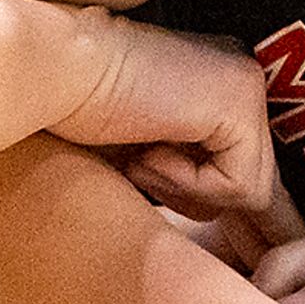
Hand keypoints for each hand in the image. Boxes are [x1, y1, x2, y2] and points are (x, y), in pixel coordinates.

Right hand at [50, 12, 283, 230]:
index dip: (207, 194)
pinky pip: (240, 186)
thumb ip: (190, 176)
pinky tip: (148, 149)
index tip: (169, 192)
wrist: (52, 72)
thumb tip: (247, 231)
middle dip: (194, 193)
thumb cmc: (76, 113)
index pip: (242, 165)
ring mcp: (247, 85)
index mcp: (220, 81)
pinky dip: (188, 184)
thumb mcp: (146, 153)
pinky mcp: (241, 102)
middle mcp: (243, 77)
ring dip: (186, 189)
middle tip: (140, 161)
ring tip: (140, 153)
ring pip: (250, 191)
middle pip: (252, 182)